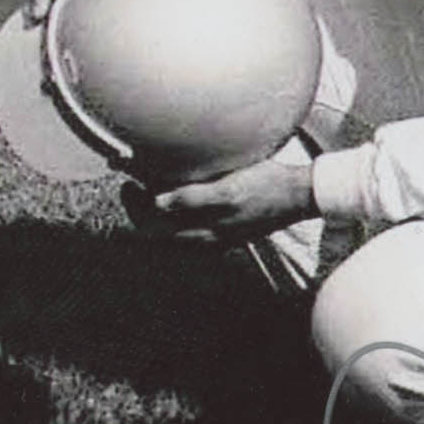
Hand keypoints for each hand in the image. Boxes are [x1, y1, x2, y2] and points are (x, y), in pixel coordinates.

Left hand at [124, 154, 317, 243]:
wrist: (298, 194)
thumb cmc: (263, 188)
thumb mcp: (227, 191)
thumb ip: (193, 198)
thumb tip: (159, 202)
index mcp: (203, 234)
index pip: (154, 231)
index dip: (134, 210)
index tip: (126, 184)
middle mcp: (206, 239)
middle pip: (159, 232)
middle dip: (140, 211)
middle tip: (130, 183)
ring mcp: (216, 236)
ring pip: (173, 232)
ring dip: (155, 214)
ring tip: (147, 189)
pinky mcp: (225, 229)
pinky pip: (189, 228)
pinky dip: (174, 215)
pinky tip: (175, 200)